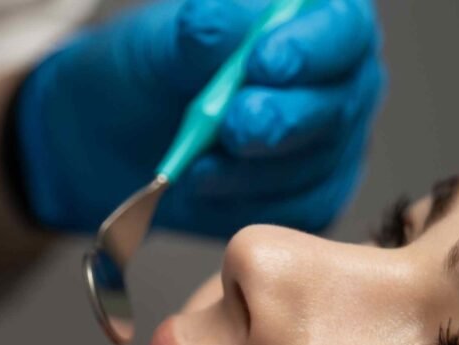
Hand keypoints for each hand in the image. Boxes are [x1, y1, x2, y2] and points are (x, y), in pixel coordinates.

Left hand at [15, 0, 384, 236]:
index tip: (264, 62)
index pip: (341, 29)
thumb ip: (197, 33)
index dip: (310, 48)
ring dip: (251, 169)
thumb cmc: (150, 76)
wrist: (116, 141)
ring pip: (313, 165)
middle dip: (282, 119)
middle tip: (234, 127)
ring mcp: (328, 144)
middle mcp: (336, 83)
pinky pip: (296, 210)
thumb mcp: (161, 44)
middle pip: (338, 104)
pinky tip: (207, 187)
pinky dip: (246, 203)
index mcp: (315, 23)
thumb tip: (216, 19)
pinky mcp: (310, 197)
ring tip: (198, 163)